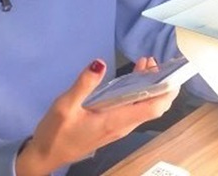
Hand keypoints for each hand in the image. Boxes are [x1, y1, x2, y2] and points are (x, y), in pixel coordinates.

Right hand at [15, 59, 177, 175]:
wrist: (45, 156)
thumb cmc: (56, 133)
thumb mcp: (64, 106)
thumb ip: (84, 84)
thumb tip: (100, 63)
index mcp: (116, 120)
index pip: (155, 108)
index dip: (168, 91)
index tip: (171, 71)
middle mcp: (124, 125)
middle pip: (155, 106)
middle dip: (161, 83)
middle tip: (154, 61)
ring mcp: (120, 127)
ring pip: (145, 107)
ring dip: (151, 86)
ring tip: (145, 63)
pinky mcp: (114, 126)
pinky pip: (135, 109)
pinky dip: (140, 92)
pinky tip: (132, 78)